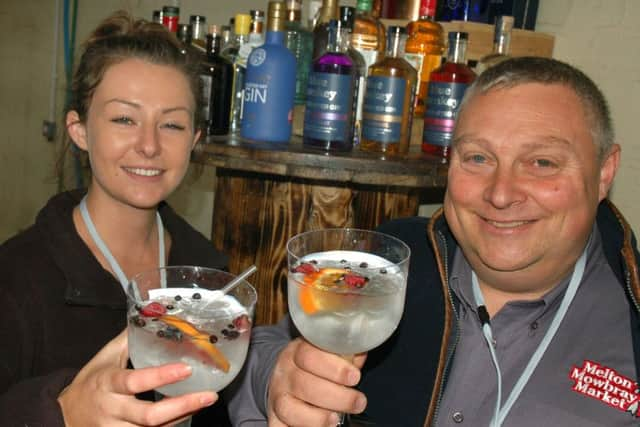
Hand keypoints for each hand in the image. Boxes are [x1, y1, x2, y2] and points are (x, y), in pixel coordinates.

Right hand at [58, 328, 216, 425]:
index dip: (161, 377)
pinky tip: (189, 413)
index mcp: (108, 383)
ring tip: (204, 402)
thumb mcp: (105, 357)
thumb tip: (151, 314)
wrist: (64, 416)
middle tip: (209, 395)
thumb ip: (129, 338)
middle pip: (150, 415)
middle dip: (182, 406)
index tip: (186, 369)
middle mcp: (113, 410)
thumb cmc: (90, 383)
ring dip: (182, 416)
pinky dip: (171, 426)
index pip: (135, 381)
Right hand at [267, 338, 366, 426]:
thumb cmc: (316, 366)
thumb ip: (344, 354)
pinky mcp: (274, 416)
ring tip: (337, 419)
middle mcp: (284, 372)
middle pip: (303, 383)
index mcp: (297, 352)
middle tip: (358, 401)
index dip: (333, 367)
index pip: (309, 355)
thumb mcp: (329, 353)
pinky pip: (280, 426)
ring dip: (317, 417)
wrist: (287, 379)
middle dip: (335, 395)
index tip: (355, 377)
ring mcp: (277, 396)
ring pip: (289, 408)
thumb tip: (361, 351)